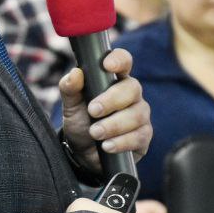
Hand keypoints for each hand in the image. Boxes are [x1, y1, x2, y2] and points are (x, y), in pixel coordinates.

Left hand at [59, 47, 151, 174]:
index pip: (123, 61)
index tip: (107, 65)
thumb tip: (75, 73)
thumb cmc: (81, 122)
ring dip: (113, 125)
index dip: (118, 60)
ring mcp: (140, 114)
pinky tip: (107, 146)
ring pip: (136, 115)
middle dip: (111, 100)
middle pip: (132, 88)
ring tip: (95, 133)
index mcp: (114, 79)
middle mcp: (131, 94)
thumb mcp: (71, 106)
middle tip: (92, 111)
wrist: (84, 153)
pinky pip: (139, 136)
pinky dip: (121, 142)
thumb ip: (70, 88)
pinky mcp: (144, 136)